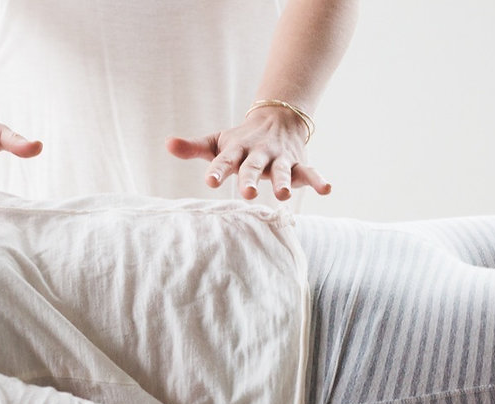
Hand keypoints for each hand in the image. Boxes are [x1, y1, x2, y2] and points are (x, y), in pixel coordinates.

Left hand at [166, 106, 330, 200]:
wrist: (278, 118)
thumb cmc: (240, 139)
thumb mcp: (217, 142)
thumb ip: (193, 147)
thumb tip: (166, 144)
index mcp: (237, 150)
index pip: (225, 161)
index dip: (218, 170)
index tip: (210, 182)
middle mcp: (258, 154)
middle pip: (253, 167)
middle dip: (250, 179)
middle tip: (247, 194)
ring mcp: (279, 159)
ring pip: (282, 170)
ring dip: (283, 182)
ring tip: (283, 195)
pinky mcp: (298, 165)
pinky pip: (309, 173)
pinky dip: (318, 180)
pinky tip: (327, 189)